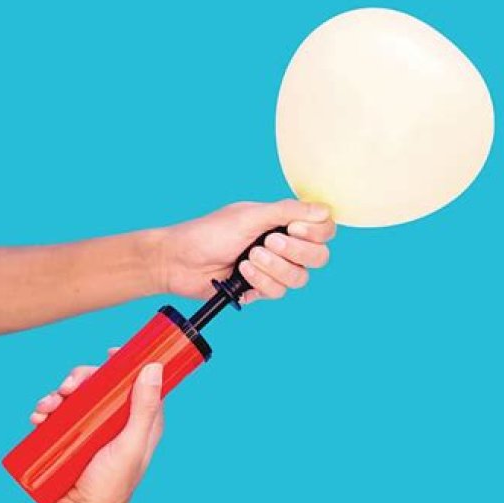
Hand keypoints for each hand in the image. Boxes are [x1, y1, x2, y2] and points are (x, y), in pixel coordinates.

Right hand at [24, 349, 163, 502]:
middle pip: (102, 387)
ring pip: (77, 398)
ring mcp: (91, 432)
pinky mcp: (69, 441)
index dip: (126, 365)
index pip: (137, 385)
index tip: (112, 352)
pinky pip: (58, 416)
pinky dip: (47, 409)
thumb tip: (154, 366)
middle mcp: (116, 425)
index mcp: (139, 424)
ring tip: (48, 405)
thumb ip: (144, 409)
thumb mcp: (130, 447)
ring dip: (59, 394)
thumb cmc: (108, 488)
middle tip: (69, 384)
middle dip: (83, 378)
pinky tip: (39, 415)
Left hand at [158, 199, 335, 302]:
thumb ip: (287, 212)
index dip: (315, 232)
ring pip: (300, 278)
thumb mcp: (249, 216)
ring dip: (275, 268)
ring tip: (249, 257)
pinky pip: (278, 292)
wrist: (179, 261)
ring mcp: (272, 269)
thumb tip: (324, 210)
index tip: (293, 228)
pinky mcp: (260, 289)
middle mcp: (283, 245)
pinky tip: (241, 271)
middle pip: (318, 256)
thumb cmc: (209, 233)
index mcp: (283, 222)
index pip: (323, 230)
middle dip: (295, 252)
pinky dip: (260, 281)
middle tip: (267, 242)